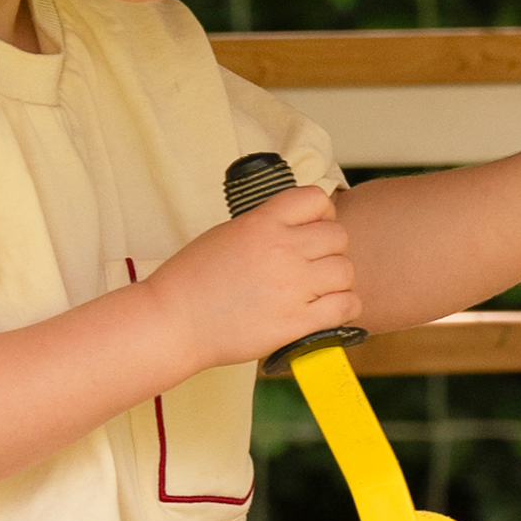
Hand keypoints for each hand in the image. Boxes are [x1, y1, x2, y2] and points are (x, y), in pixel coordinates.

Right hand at [153, 181, 363, 369]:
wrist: (174, 320)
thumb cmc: (193, 281)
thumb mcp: (228, 234)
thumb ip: (267, 227)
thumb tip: (302, 228)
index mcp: (262, 222)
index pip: (317, 199)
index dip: (322, 215)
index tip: (313, 231)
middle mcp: (281, 249)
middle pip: (338, 237)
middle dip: (330, 252)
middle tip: (313, 268)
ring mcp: (291, 286)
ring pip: (346, 271)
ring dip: (337, 282)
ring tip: (317, 292)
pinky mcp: (296, 321)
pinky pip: (346, 306)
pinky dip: (343, 309)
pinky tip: (325, 312)